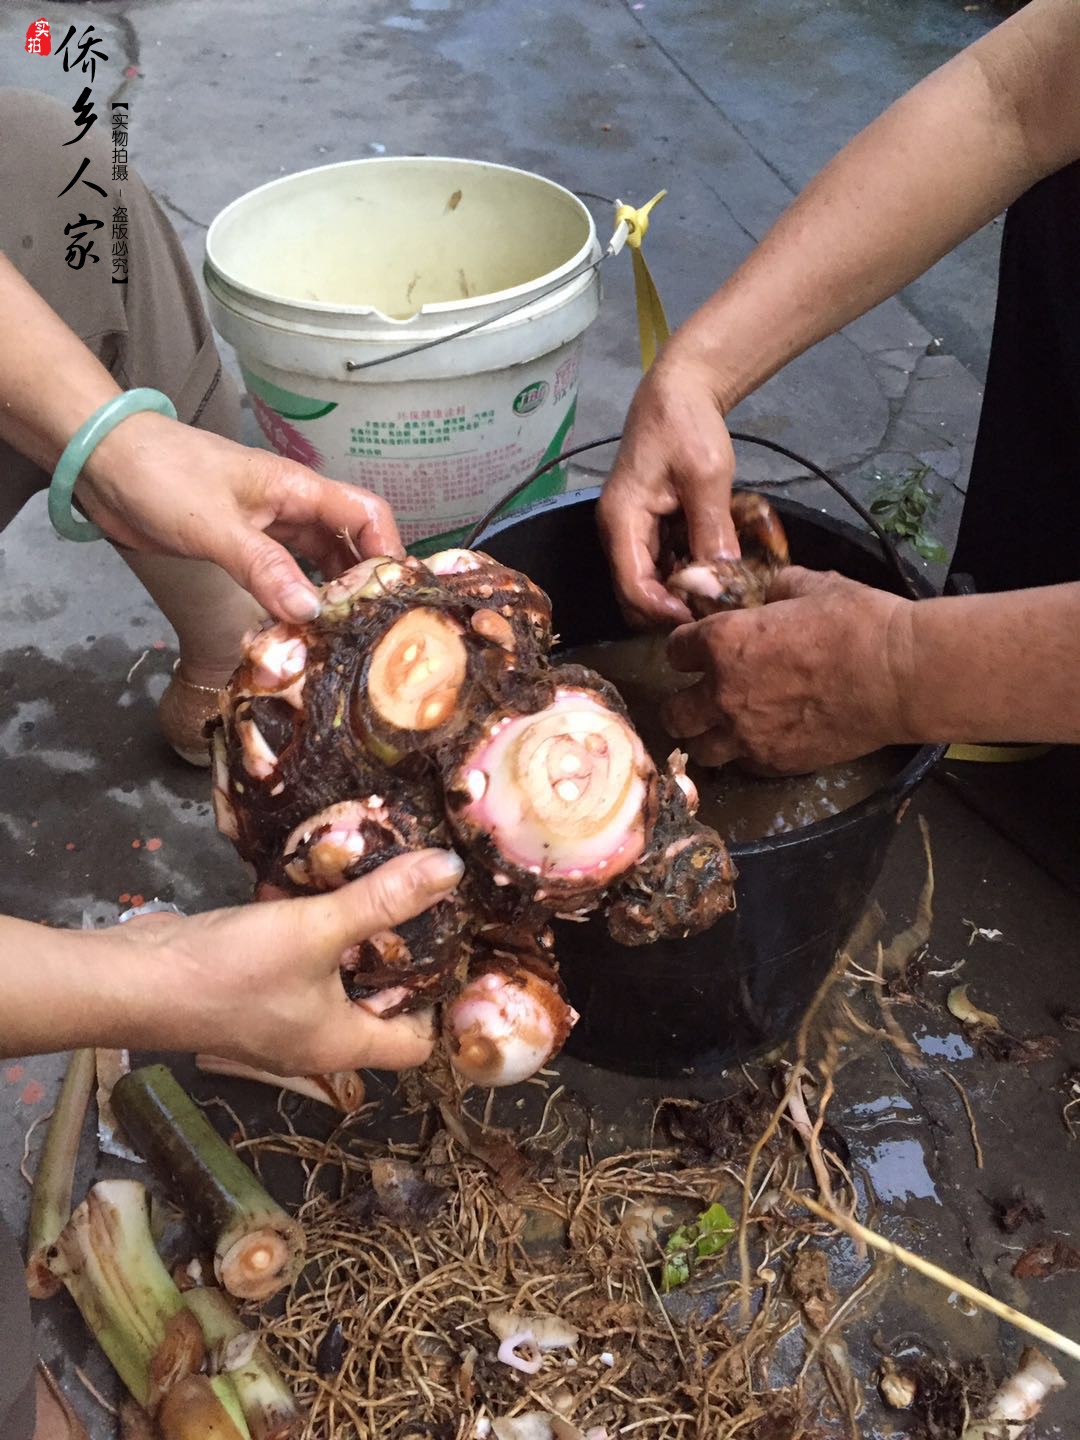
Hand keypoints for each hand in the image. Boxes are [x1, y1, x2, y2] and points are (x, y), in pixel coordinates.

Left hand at [78, 412, 402, 623]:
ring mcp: (268, 526)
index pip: (367, 514)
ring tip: (341, 635)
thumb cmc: (161, 477)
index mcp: (297, 488)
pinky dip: (297, 597)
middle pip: (350, 542)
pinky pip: (286, 573)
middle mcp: (292, 506)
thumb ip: (266, 569)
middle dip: (364, 581)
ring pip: (319, 560)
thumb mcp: (216, 527)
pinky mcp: (244, 545)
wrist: (103, 461)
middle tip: (372, 629)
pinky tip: (299, 626)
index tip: (393, 595)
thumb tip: (313, 612)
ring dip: (331, 593)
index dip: (388, 551)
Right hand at [100, 849, 463, 1072]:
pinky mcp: (251, 984)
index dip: (441, 1004)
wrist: (133, 979)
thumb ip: (383, 899)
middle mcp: (316, 1038)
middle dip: (402, 957)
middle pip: (379, 1006)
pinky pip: (300, 958)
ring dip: (356, 934)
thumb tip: (451, 869)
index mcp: (342, 1043)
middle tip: (427, 904)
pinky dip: (313, 925)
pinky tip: (319, 881)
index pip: (416, 1044)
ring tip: (383, 882)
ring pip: (337, 976)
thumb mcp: (317, 929)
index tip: (456, 949)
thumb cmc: (232, 971)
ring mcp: (280, 1014)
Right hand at [597, 353, 740, 627]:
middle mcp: (616, 532)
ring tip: (717, 594)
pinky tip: (711, 572)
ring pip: (645, 586)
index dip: (665, 611)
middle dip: (669, 609)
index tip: (703, 618)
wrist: (678, 391)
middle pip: (633, 595)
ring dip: (677, 595)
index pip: (633, 586)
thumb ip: (710, 530)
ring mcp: (629, 532)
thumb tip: (720, 581)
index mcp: (621, 519)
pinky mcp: (644, 529)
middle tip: (714, 610)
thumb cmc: (687, 425)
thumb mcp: (706, 476)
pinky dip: (681, 577)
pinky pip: (657, 568)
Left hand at [662, 566, 915, 771]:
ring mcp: (747, 735)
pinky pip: (742, 766)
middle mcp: (723, 694)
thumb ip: (778, 590)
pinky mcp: (775, 763)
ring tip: (723, 727)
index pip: (674, 651)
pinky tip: (761, 741)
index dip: (685, 649)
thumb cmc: (857, 622)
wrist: (899, 676)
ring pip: (700, 749)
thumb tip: (771, 593)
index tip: (696, 650)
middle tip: (698, 698)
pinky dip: (744, 755)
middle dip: (681, 704)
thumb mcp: (813, 585)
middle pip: (673, 713)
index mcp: (723, 643)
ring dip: (707, 737)